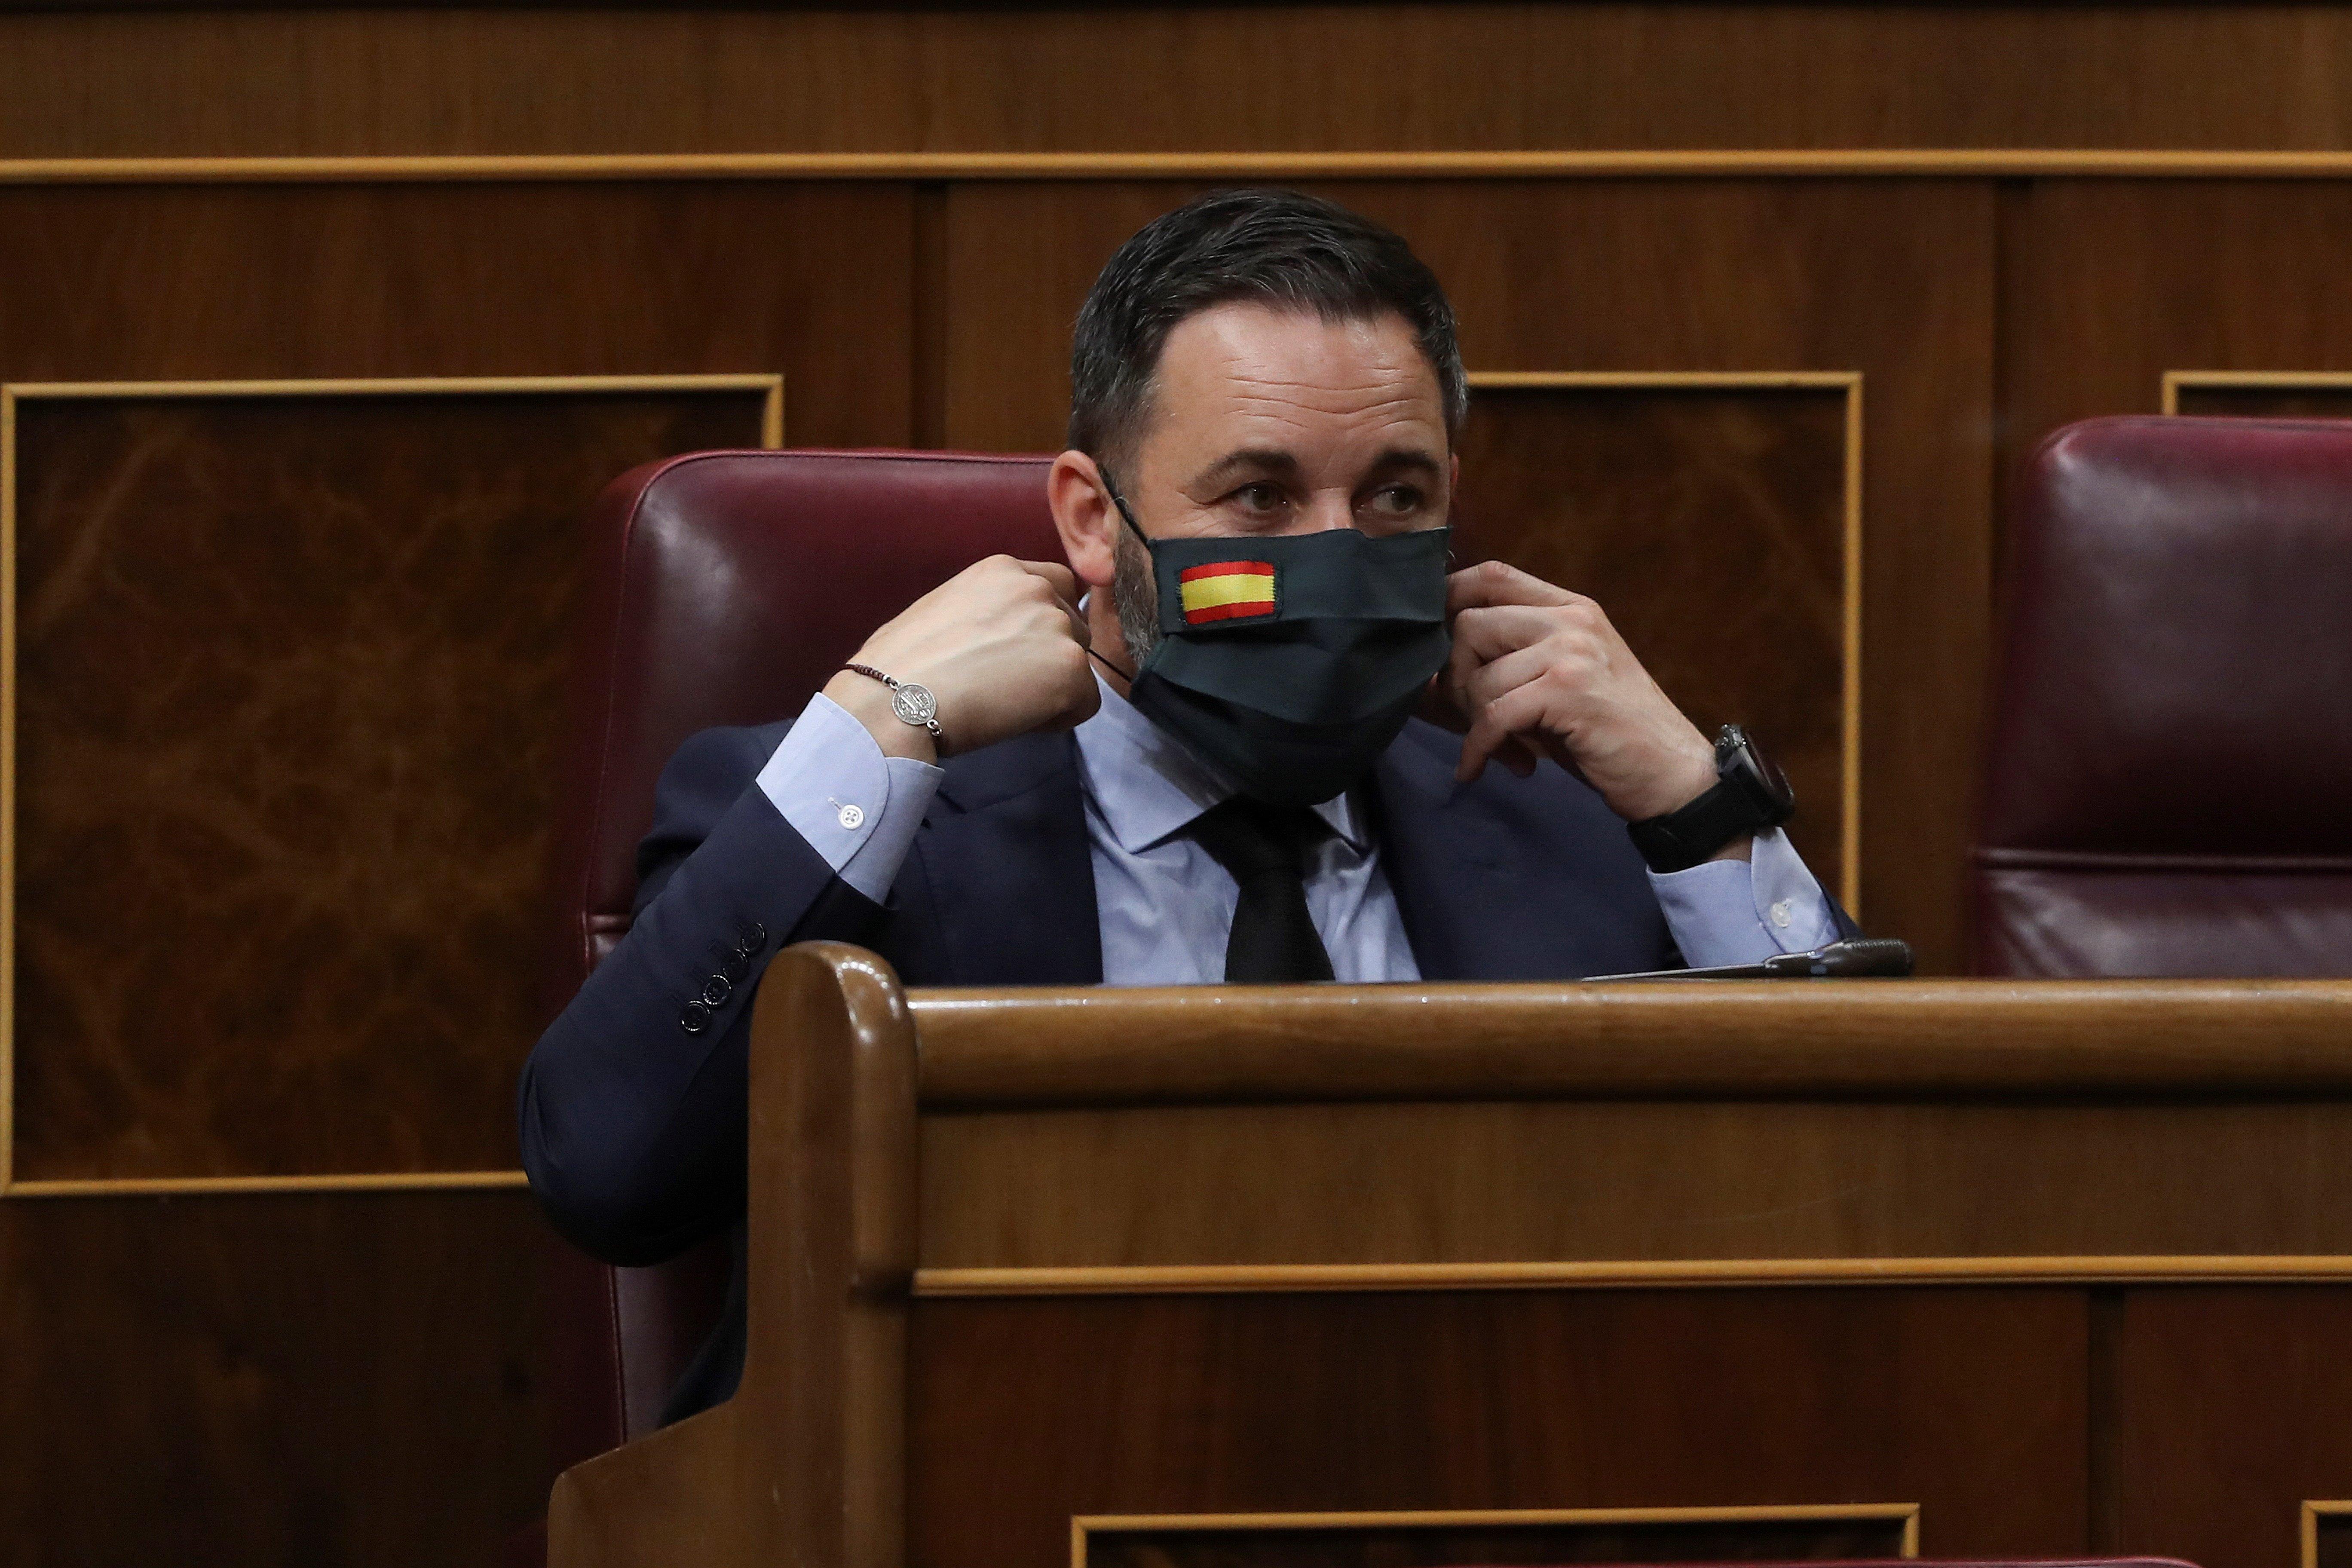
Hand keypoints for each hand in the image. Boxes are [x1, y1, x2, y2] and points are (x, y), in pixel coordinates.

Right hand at [824, 556, 1098, 762]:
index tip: (1015, 652)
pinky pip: (1085, 703)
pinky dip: (1060, 719)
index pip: (1055, 587)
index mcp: (1002, 570)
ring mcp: (1058, 626)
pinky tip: (1016, 721)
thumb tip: (997, 633)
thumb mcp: (941, 609)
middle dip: (1049, 656)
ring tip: (1005, 703)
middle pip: (1073, 625)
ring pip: (1079, 664)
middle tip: (1006, 685)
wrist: (895, 700)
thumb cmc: (898, 665)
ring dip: (1053, 687)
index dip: (1040, 624)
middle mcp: (1036, 588)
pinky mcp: (1072, 669)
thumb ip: (984, 609)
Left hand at [1426, 559, 1719, 824]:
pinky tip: (1478, 769)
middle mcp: (1572, 621)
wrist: (1673, 773)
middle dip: (1454, 678)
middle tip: (1471, 717)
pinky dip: (1478, 749)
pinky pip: (1493, 717)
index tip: (1431, 638)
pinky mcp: (1568, 692)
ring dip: (1474, 723)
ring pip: (1479, 678)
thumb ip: (1518, 655)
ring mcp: (1571, 653)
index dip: (1449, 597)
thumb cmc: (1611, 732)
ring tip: (1501, 749)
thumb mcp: (1564, 678)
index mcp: (1571, 608)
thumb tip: (1437, 661)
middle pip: (1470, 625)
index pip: (1493, 575)